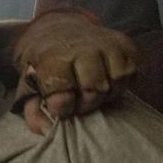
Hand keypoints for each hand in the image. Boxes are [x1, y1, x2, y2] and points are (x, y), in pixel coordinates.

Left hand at [14, 10, 138, 133]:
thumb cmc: (44, 67)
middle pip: (94, 90)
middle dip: (87, 104)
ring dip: (108, 92)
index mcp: (51, 60)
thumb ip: (33, 112)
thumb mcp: (29, 88)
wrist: (57, 32)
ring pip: (118, 79)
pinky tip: (108, 79)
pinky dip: (123, 81)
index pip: (63, 97)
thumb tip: (46, 130)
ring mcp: (105, 43)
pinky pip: (133, 69)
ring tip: (94, 91)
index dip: (63, 109)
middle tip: (79, 102)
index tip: (62, 107)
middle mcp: (80, 48)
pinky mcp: (124, 41)